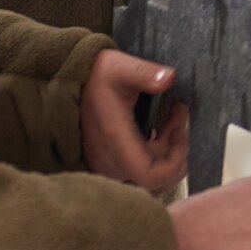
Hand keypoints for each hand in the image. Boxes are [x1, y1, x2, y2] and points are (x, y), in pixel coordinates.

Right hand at [79, 49, 188, 193]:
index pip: (150, 175)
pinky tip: (161, 131)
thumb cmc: (96, 76)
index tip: (179, 132)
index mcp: (115, 141)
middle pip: (156, 183)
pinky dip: (158, 158)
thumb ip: (144, 73)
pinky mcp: (111, 165)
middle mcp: (110, 161)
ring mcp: (109, 166)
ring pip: (151, 181)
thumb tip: (169, 78)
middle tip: (178, 122)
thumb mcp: (119, 67)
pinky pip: (142, 174)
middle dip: (177, 155)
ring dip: (169, 156)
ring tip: (172, 124)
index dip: (174, 162)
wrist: (71, 85)